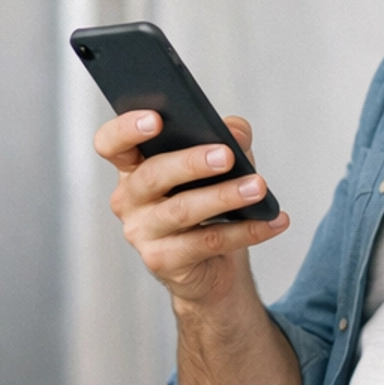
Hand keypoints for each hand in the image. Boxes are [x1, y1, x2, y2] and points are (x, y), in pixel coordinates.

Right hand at [94, 111, 290, 309]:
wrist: (212, 265)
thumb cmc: (209, 202)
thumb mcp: (221, 163)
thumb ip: (227, 138)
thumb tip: (237, 132)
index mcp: (133, 166)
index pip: (111, 143)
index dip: (126, 129)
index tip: (156, 119)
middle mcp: (128, 199)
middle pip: (152, 175)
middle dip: (190, 163)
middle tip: (227, 155)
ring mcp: (141, 233)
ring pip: (181, 211)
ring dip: (224, 196)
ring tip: (258, 187)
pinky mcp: (162, 261)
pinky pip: (206, 243)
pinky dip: (245, 231)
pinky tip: (272, 221)